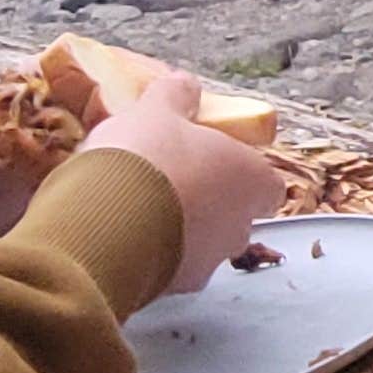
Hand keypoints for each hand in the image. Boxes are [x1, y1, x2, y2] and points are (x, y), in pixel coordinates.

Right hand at [77, 72, 274, 292]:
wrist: (105, 221)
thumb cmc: (145, 158)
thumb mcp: (156, 111)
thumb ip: (175, 96)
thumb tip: (183, 83)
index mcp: (252, 181)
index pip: (267, 184)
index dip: (241, 174)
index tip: (212, 162)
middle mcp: (240, 227)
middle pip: (235, 217)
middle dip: (206, 204)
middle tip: (168, 181)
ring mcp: (207, 264)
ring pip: (200, 247)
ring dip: (176, 231)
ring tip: (135, 207)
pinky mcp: (171, 290)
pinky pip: (165, 268)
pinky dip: (149, 253)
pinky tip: (118, 234)